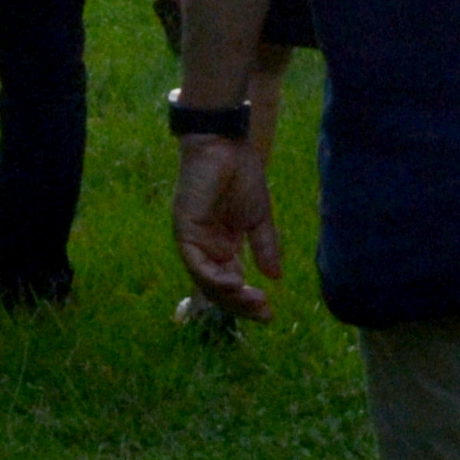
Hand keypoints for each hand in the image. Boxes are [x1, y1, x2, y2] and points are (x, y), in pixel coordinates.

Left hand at [173, 133, 282, 318]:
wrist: (227, 144)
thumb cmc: (242, 174)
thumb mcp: (259, 217)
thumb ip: (265, 247)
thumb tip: (276, 278)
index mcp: (223, 246)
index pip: (231, 284)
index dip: (248, 302)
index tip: (270, 314)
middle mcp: (206, 248)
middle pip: (217, 289)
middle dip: (241, 305)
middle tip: (264, 314)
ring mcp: (193, 240)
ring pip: (205, 281)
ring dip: (229, 296)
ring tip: (254, 301)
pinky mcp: (184, 229)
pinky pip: (195, 263)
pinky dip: (213, 277)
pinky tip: (235, 284)